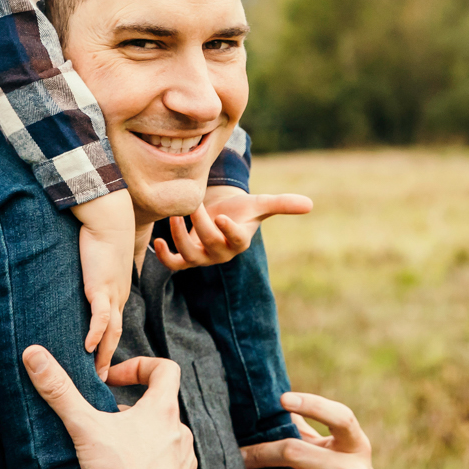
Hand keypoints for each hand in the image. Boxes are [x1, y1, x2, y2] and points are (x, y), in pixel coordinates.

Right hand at [23, 346, 196, 468]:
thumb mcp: (84, 427)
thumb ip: (59, 390)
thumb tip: (34, 354)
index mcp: (163, 412)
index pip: (165, 369)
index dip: (139, 366)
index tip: (115, 380)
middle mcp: (181, 435)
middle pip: (160, 408)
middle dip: (131, 411)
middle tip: (104, 423)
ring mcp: (185, 464)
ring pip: (165, 440)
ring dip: (142, 440)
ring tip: (115, 454)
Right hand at [71, 189, 135, 378]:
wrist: (109, 218)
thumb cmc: (100, 235)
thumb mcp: (97, 262)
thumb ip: (89, 276)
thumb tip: (77, 282)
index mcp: (118, 292)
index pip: (114, 325)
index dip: (108, 345)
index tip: (100, 361)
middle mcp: (119, 297)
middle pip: (116, 335)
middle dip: (109, 358)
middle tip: (100, 379)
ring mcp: (112, 293)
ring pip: (112, 331)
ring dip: (105, 353)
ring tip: (96, 373)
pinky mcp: (101, 286)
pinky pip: (100, 315)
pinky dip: (95, 333)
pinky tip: (88, 348)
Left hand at [151, 190, 311, 271]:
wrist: (221, 211)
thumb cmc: (242, 209)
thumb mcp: (260, 204)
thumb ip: (282, 204)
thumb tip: (310, 204)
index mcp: (240, 240)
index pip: (237, 240)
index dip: (230, 231)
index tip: (223, 217)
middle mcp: (222, 252)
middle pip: (210, 243)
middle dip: (200, 223)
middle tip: (193, 204)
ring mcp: (203, 256)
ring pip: (190, 255)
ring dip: (180, 237)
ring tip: (176, 216)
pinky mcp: (187, 257)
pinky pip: (175, 264)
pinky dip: (165, 257)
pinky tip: (158, 242)